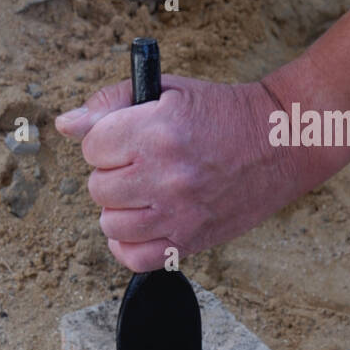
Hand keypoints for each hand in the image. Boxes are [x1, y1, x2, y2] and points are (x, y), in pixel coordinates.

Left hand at [55, 76, 304, 271]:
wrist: (282, 142)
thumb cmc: (226, 114)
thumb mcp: (170, 91)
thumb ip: (113, 103)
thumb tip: (67, 124)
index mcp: (157, 131)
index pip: (91, 146)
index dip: (105, 140)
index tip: (125, 138)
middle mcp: (165, 175)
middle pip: (98, 187)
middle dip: (113, 173)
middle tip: (140, 163)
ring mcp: (179, 212)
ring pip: (111, 223)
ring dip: (121, 208)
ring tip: (144, 192)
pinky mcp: (192, 239)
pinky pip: (135, 258)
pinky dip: (129, 245)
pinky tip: (141, 225)